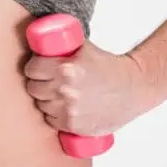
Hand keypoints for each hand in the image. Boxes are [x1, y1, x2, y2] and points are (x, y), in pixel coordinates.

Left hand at [24, 41, 150, 136]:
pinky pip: (52, 121)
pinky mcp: (74, 126)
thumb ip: (62, 45)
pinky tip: (63, 108)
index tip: (37, 68)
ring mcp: (69, 111)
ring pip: (42, 105)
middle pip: (33, 88)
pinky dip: (55, 115)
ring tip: (58, 94)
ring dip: (47, 100)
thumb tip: (40, 41)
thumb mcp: (84, 48)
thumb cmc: (109, 66)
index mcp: (65, 69)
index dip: (33, 68)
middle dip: (38, 84)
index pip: (32, 69)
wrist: (134, 87)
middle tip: (47, 81)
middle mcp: (65, 91)